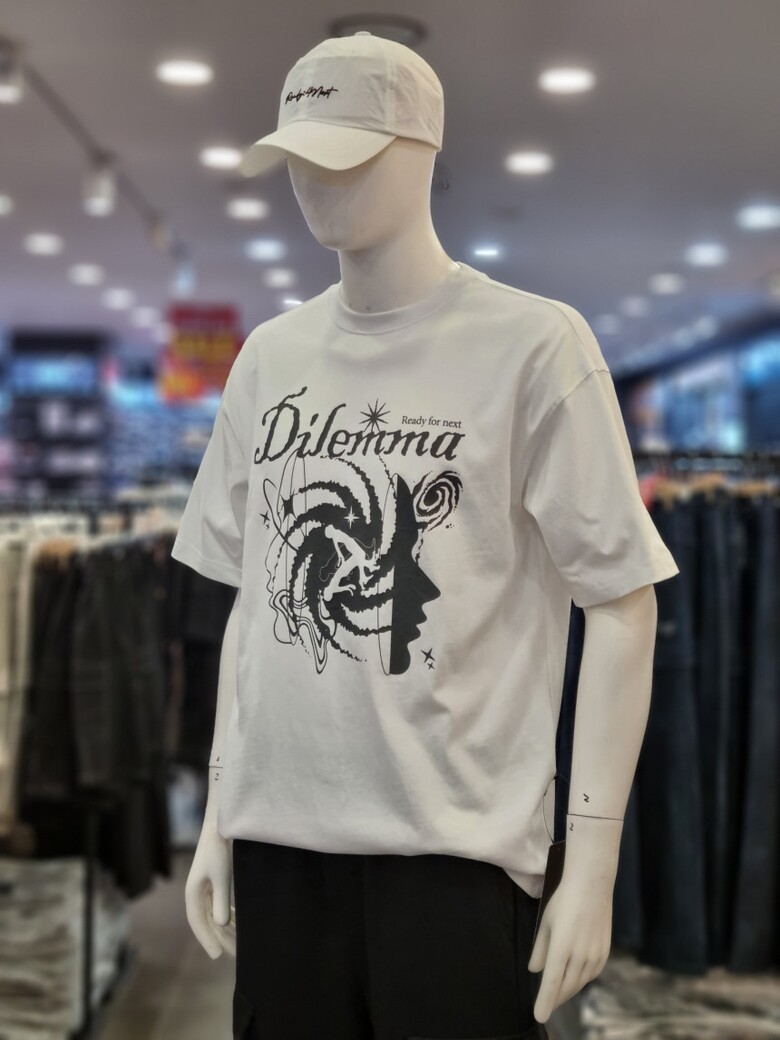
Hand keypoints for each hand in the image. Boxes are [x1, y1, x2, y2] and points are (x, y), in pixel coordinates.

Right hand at [184, 818, 235, 958]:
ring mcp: (205, 888)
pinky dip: (229, 916)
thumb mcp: (221, 876)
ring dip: (226, 929)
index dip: (206, 940)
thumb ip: (219, 901)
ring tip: (240, 943)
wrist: (220, 826)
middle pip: (208, 921)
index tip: (217, 955)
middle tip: (235, 955)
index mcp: (192, 893)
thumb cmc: (219, 850)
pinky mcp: (215, 882)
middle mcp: (197, 893)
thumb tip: (220, 925)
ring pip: (214, 915)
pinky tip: (238, 924)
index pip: (198, 922)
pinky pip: (220, 905)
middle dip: (220, 938)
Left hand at [527, 865, 612, 1020]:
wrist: (592, 886)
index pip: (551, 983)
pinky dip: (580, 980)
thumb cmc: (563, 901)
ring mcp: (594, 955)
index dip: (545, 1002)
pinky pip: (591, 974)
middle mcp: (579, 955)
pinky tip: (574, 980)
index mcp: (561, 947)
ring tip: (557, 995)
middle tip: (546, 1005)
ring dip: (567, 991)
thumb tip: (535, 971)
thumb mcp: (545, 923)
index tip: (539, 1016)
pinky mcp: (604, 952)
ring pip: (579, 983)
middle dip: (555, 998)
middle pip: (566, 987)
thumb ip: (540, 949)